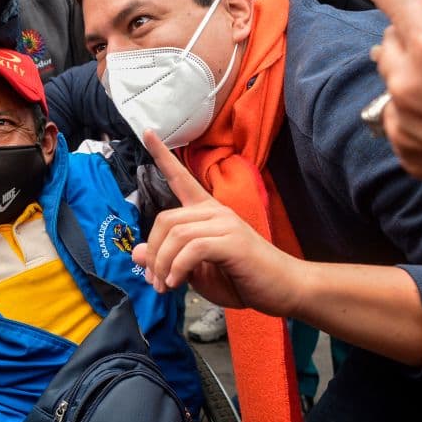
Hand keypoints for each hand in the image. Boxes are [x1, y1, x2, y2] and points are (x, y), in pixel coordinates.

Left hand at [134, 130, 305, 317]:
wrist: (284, 289)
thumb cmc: (242, 279)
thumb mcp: (196, 271)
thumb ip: (169, 259)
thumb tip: (136, 251)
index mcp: (207, 212)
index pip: (181, 178)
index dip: (162, 156)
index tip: (146, 132)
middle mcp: (216, 212)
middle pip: (166, 219)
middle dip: (153, 253)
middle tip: (153, 281)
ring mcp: (226, 224)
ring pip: (176, 234)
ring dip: (163, 264)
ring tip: (165, 287)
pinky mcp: (233, 241)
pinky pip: (193, 248)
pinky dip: (178, 267)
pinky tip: (177, 282)